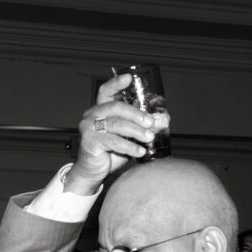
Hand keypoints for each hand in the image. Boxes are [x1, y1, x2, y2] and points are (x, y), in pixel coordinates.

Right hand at [68, 74, 156, 193]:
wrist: (92, 172)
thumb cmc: (109, 153)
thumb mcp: (128, 137)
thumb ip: (140, 127)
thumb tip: (162, 120)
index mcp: (100, 110)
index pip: (106, 91)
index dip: (117, 83)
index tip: (129, 78)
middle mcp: (92, 115)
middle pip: (116, 107)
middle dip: (136, 114)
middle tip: (151, 122)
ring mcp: (89, 128)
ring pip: (116, 124)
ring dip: (136, 131)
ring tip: (149, 138)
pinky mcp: (90, 141)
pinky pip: (113, 141)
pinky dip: (129, 146)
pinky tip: (140, 151)